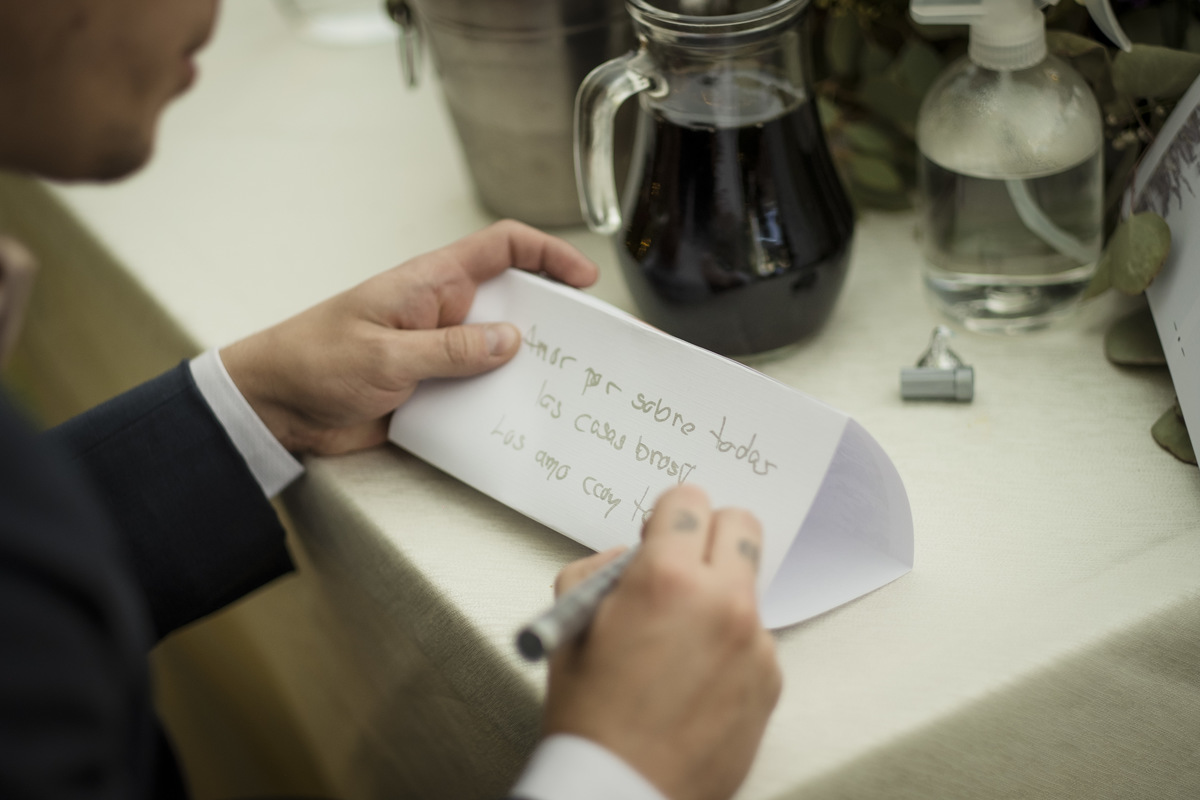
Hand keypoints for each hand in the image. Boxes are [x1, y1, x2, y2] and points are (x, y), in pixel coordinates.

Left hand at [221, 220, 597, 454]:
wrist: (274, 408)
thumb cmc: (313, 361)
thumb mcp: (386, 355)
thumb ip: (451, 349)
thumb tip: (511, 340)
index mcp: (430, 284)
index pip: (501, 249)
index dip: (548, 255)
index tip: (584, 278)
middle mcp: (441, 314)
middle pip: (512, 302)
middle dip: (552, 320)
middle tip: (589, 348)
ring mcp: (439, 353)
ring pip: (499, 354)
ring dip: (527, 371)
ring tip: (563, 393)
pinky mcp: (431, 391)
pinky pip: (477, 394)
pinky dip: (498, 406)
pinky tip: (518, 424)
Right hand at [544, 485, 781, 799]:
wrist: (624, 791)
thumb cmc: (592, 719)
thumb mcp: (567, 626)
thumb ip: (596, 571)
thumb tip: (627, 558)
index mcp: (666, 580)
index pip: (689, 501)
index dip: (667, 515)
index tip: (660, 533)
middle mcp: (722, 603)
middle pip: (742, 525)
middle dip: (710, 536)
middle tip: (683, 565)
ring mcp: (754, 642)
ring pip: (748, 585)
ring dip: (720, 596)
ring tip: (681, 640)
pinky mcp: (771, 678)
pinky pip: (756, 637)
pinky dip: (732, 645)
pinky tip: (698, 677)